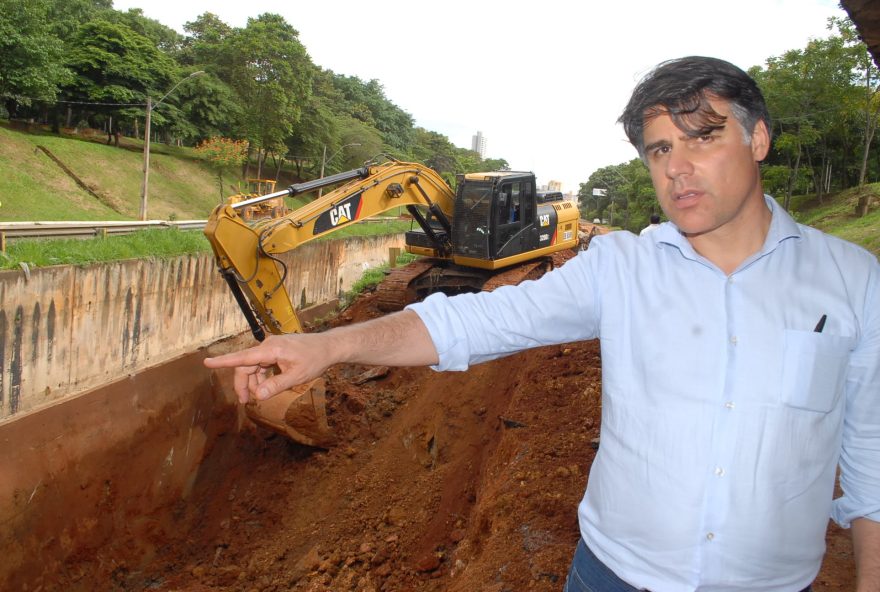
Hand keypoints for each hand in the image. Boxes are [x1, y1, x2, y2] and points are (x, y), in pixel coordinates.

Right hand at [204, 333, 333, 403]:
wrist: (328, 347)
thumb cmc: (314, 360)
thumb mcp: (296, 377)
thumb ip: (275, 386)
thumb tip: (257, 396)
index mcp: (271, 350)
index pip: (242, 358)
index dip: (223, 362)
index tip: (206, 362)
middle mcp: (268, 346)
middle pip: (246, 365)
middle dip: (243, 384)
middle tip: (244, 402)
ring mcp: (272, 347)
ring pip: (254, 366)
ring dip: (253, 381)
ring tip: (260, 395)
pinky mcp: (276, 350)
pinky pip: (262, 363)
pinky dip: (261, 375)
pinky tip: (267, 385)